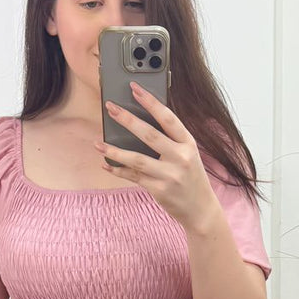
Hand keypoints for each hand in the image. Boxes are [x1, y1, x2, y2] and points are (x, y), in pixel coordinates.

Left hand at [95, 82, 218, 227]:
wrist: (201, 210)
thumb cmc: (191, 178)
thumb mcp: (188, 155)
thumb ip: (170, 140)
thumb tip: (139, 123)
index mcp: (188, 144)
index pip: (168, 118)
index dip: (150, 102)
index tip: (134, 88)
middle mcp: (181, 158)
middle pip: (150, 135)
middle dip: (128, 119)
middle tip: (111, 108)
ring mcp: (170, 175)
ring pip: (137, 159)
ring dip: (114, 151)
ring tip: (98, 144)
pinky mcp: (159, 190)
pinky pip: (134, 177)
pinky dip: (118, 170)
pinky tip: (106, 164)